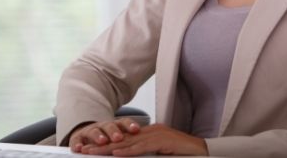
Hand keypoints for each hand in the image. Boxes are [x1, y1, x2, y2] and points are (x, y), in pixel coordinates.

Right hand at [68, 117, 141, 152]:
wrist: (88, 134)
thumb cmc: (109, 138)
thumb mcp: (122, 138)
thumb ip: (134, 140)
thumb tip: (153, 147)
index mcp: (116, 126)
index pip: (124, 123)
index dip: (130, 125)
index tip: (136, 129)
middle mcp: (103, 126)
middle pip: (109, 126)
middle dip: (114, 131)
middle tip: (119, 137)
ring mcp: (90, 131)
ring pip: (94, 131)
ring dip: (98, 136)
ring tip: (102, 141)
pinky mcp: (79, 138)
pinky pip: (77, 140)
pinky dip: (78, 144)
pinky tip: (79, 148)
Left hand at [79, 123, 207, 155]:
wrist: (203, 151)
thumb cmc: (183, 154)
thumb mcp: (160, 154)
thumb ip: (146, 154)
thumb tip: (126, 157)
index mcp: (148, 133)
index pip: (122, 138)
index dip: (105, 143)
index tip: (90, 148)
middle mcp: (150, 131)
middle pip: (121, 139)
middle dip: (101, 144)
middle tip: (83, 149)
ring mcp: (156, 135)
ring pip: (127, 142)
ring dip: (108, 148)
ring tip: (92, 152)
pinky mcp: (162, 141)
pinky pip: (142, 147)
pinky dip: (128, 151)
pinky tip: (116, 154)